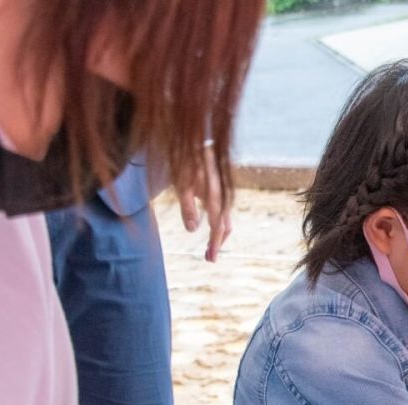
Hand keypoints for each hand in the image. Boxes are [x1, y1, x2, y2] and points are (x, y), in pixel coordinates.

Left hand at [176, 144, 230, 262]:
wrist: (195, 142)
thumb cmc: (186, 161)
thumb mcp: (182, 184)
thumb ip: (187, 207)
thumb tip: (192, 231)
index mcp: (215, 196)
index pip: (218, 226)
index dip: (215, 244)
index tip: (210, 258)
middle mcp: (222, 197)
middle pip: (225, 226)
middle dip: (217, 243)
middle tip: (209, 258)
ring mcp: (222, 194)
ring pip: (225, 220)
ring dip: (218, 236)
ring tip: (209, 249)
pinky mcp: (218, 192)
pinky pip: (222, 213)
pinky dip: (217, 225)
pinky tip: (210, 229)